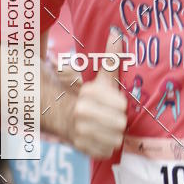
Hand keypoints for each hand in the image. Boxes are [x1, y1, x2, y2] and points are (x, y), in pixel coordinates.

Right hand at [67, 31, 127, 158]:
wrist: (61, 115)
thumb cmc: (89, 96)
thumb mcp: (100, 78)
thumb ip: (111, 58)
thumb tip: (117, 32)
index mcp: (89, 93)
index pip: (121, 106)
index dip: (119, 105)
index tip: (111, 103)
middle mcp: (82, 112)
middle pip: (120, 124)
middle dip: (117, 121)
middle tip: (109, 117)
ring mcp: (79, 131)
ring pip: (115, 139)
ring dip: (113, 135)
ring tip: (104, 127)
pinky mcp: (81, 148)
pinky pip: (107, 151)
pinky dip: (105, 146)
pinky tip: (98, 138)